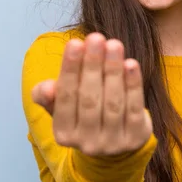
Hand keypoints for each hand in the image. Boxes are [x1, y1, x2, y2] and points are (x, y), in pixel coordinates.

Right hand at [31, 33, 152, 156]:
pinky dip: (133, 85)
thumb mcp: (63, 106)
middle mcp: (87, 143)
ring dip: (113, 70)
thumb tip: (46, 87)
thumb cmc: (84, 113)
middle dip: (93, 65)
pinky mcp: (136, 139)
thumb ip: (50, 95)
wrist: (117, 141)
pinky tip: (131, 64)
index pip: (65, 98)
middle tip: (96, 37)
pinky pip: (134, 108)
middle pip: (89, 99)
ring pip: (113, 102)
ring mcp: (113, 144)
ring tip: (114, 44)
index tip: (75, 42)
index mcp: (63, 134)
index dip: (70, 69)